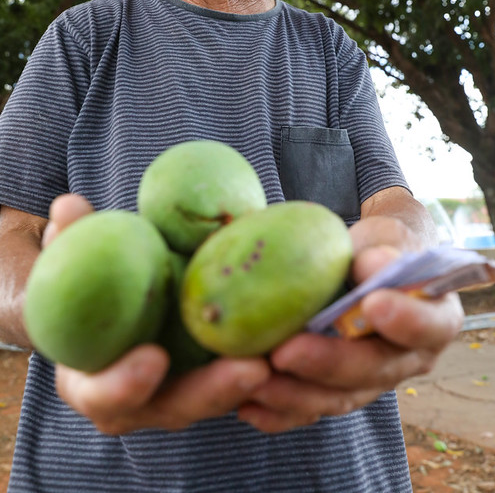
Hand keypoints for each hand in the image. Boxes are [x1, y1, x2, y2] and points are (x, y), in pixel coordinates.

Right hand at [44, 194, 271, 434]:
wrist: (118, 299)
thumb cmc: (91, 280)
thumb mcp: (76, 256)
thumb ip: (71, 238)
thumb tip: (69, 206)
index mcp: (93, 381)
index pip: (103, 397)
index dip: (123, 385)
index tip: (154, 357)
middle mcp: (139, 400)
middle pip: (175, 408)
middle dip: (213, 393)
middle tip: (252, 368)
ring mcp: (181, 394)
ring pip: (219, 400)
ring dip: (255, 384)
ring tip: (288, 355)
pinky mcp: (214, 380)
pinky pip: (243, 380)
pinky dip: (273, 368)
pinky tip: (304, 340)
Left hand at [236, 221, 463, 433]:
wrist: (363, 266)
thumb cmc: (380, 246)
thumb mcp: (387, 237)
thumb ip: (384, 250)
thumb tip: (372, 263)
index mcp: (435, 319)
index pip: (429, 326)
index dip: (406, 320)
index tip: (373, 303)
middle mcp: (408, 360)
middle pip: (374, 370)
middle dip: (328, 364)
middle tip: (287, 352)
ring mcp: (371, 382)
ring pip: (338, 398)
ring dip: (294, 394)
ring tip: (255, 381)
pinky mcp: (336, 394)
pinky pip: (308, 411)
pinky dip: (277, 412)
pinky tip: (246, 406)